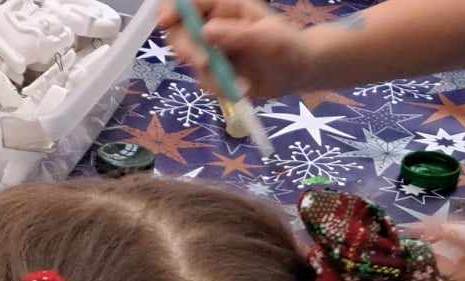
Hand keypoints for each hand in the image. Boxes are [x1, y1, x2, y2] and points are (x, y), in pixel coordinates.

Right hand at [158, 0, 315, 99]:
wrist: (298, 73)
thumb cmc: (288, 46)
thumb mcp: (266, 38)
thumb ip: (236, 34)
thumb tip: (204, 32)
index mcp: (225, 7)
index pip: (189, 3)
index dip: (172, 9)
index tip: (166, 23)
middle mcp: (213, 25)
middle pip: (179, 32)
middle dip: (188, 49)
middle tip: (204, 63)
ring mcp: (211, 48)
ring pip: (189, 60)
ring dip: (209, 74)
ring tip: (238, 83)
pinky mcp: (212, 70)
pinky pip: (202, 80)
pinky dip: (219, 87)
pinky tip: (241, 87)